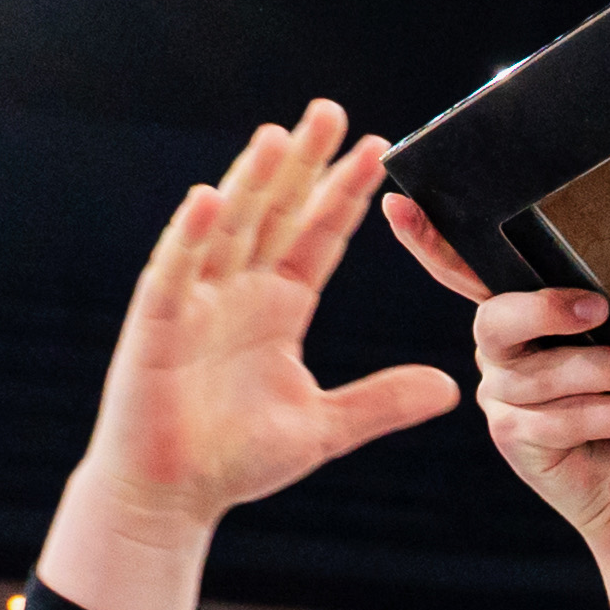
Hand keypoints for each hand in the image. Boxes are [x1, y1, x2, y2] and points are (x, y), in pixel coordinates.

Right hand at [51, 106, 463, 609]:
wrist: (171, 497)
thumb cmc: (235, 460)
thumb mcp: (324, 427)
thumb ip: (382, 402)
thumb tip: (452, 386)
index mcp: (278, 306)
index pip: (318, 236)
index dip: (345, 194)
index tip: (380, 149)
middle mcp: (238, 292)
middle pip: (275, 213)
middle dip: (302, 164)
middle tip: (331, 112)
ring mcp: (195, 303)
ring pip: (228, 229)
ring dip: (250, 182)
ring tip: (278, 137)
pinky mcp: (157, 326)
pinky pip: (176, 272)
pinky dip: (191, 236)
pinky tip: (210, 199)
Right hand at [379, 188, 609, 609]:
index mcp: (515, 317)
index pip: (463, 271)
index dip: (428, 241)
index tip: (397, 202)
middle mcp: (496, 353)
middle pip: (497, 319)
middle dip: (544, 310)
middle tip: (598, 310)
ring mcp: (501, 398)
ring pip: (545, 374)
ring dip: (609, 371)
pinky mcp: (516, 439)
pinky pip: (564, 418)